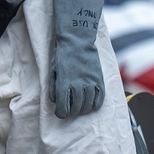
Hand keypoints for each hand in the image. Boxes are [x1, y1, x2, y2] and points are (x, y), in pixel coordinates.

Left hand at [49, 0, 106, 118]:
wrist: (77, 40)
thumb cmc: (62, 55)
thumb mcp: (53, 71)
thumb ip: (54, 87)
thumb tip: (56, 101)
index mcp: (64, 83)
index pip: (64, 107)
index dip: (61, 113)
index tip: (61, 113)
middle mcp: (78, 84)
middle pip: (77, 108)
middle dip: (72, 112)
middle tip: (69, 111)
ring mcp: (90, 82)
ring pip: (89, 105)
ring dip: (84, 109)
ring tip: (80, 108)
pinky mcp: (98, 78)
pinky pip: (100, 97)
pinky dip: (96, 104)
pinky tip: (92, 104)